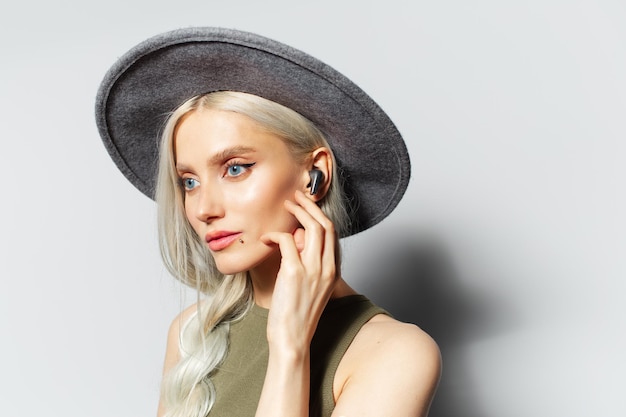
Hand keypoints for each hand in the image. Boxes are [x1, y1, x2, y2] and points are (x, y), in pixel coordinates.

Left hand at [260, 190, 337, 353]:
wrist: (292, 339)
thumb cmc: (297, 316)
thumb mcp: (311, 289)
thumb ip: (309, 266)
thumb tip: (297, 243)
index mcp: (332, 271)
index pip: (332, 233)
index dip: (318, 215)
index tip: (305, 206)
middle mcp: (326, 268)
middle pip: (325, 225)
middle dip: (310, 206)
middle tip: (295, 198)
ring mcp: (312, 270)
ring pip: (311, 228)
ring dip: (297, 212)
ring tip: (285, 206)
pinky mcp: (294, 273)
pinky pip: (286, 242)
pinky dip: (275, 235)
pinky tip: (265, 238)